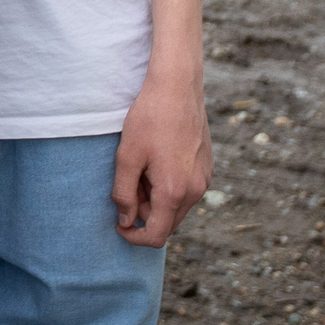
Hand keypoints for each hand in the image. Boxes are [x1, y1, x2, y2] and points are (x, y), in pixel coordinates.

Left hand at [113, 70, 212, 245]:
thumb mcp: (127, 156)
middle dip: (143, 210)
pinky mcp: (207, 168)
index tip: (118, 224)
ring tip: (141, 165)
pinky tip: (157, 158)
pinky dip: (168, 185)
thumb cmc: (149, 119)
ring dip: (155, 197)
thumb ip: (123, 193)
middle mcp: (195, 191)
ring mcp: (204, 180)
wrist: (177, 88)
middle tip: (127, 179)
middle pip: (167, 221)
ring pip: (176, 206)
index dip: (134, 236)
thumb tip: (126, 221)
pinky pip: (186, 190)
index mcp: (174, 192)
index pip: (156, 235)